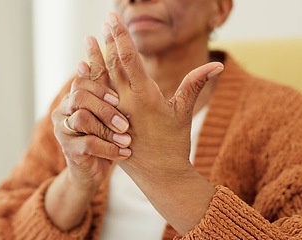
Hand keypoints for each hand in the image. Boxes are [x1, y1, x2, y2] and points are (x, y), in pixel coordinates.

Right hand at [51, 36, 132, 192]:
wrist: (92, 171)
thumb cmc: (104, 137)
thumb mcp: (107, 113)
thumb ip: (105, 91)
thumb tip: (107, 63)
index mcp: (72, 98)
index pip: (80, 82)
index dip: (100, 87)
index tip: (118, 98)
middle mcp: (63, 111)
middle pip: (80, 97)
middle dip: (105, 108)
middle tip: (125, 123)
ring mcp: (62, 130)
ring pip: (83, 119)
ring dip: (108, 129)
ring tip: (126, 139)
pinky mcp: (68, 149)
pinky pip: (88, 143)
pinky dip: (109, 148)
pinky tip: (124, 153)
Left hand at [99, 13, 222, 233]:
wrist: (159, 175)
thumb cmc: (174, 144)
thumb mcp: (184, 112)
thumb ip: (195, 84)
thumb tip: (218, 64)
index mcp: (145, 96)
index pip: (128, 59)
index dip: (120, 37)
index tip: (113, 19)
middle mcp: (125, 103)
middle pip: (112, 66)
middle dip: (107, 42)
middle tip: (103, 22)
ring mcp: (113, 113)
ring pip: (100, 81)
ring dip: (94, 59)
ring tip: (89, 40)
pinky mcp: (106, 123)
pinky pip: (95, 98)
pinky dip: (88, 82)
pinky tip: (83, 69)